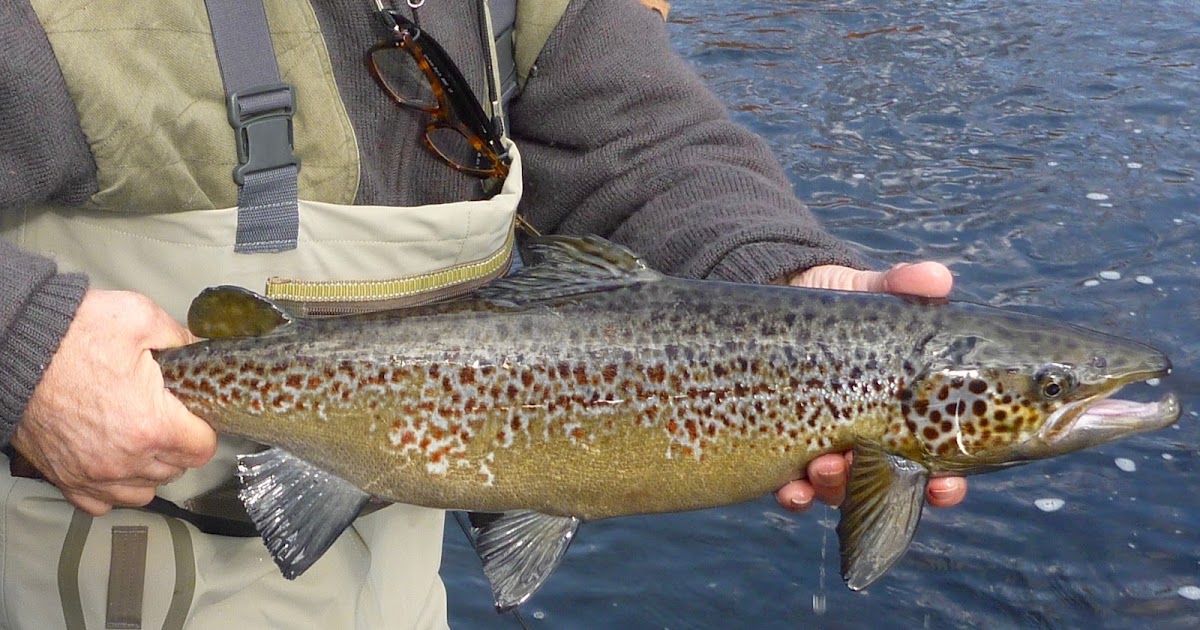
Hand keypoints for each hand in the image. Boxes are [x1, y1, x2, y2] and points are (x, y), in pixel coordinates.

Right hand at [11, 290, 216, 514]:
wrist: (13, 347)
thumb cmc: (71, 334)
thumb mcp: (139, 318)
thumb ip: (180, 338)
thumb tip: (201, 349)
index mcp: (151, 425)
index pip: (202, 448)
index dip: (204, 428)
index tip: (195, 415)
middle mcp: (124, 460)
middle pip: (175, 470)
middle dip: (178, 445)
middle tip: (168, 418)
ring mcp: (92, 474)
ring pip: (143, 491)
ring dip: (149, 470)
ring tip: (143, 440)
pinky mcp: (64, 478)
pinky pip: (100, 502)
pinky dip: (111, 488)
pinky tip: (114, 461)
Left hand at [773, 261, 967, 510]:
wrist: (781, 303)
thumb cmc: (840, 306)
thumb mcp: (868, 290)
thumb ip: (900, 285)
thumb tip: (936, 278)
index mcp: (903, 413)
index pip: (937, 461)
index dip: (946, 482)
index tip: (946, 483)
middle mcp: (870, 439)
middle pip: (888, 483)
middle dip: (885, 488)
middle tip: (872, 469)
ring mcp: (829, 450)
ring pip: (839, 490)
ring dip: (834, 488)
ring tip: (825, 467)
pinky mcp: (785, 451)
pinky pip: (793, 489)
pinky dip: (795, 496)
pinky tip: (788, 488)